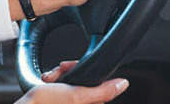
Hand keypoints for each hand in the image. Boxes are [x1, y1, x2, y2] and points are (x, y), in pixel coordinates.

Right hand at [15, 61, 129, 103]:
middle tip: (59, 75)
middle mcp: (81, 102)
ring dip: (60, 73)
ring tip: (50, 79)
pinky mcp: (59, 96)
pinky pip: (61, 81)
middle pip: (84, 77)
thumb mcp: (77, 96)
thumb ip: (102, 91)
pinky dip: (53, 78)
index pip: (98, 82)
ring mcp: (70, 99)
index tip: (75, 69)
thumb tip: (123, 84)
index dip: (86, 71)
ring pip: (72, 77)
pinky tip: (47, 80)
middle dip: (70, 72)